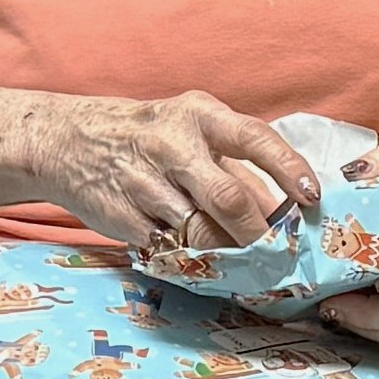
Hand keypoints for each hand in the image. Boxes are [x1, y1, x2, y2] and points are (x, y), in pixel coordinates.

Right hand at [0, 86, 318, 255]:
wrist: (66, 139)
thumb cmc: (147, 134)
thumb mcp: (190, 128)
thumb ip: (235, 162)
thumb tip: (286, 205)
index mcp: (199, 116)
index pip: (255, 139)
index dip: (289, 169)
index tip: (312, 198)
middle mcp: (172, 144)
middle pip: (228, 197)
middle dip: (259, 232)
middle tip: (279, 252)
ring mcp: (144, 182)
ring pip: (199, 231)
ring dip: (227, 252)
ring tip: (246, 262)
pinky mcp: (122, 215)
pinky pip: (169, 248)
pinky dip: (190, 259)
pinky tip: (200, 260)